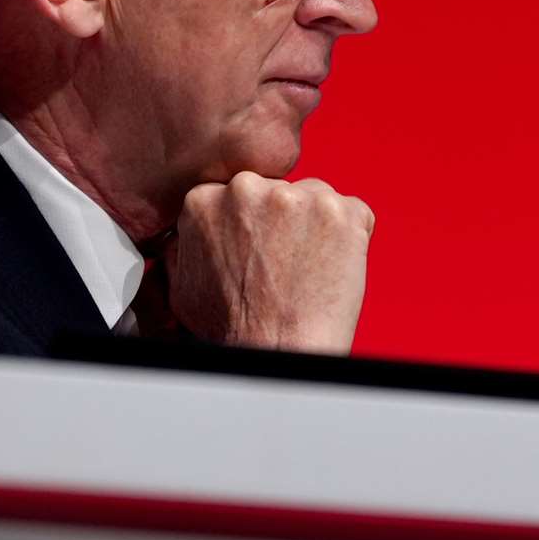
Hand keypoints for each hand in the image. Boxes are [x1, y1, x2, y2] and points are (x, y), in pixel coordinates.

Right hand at [163, 172, 374, 352]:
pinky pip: (354, 212)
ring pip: (314, 197)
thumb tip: (189, 230)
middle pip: (276, 190)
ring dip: (316, 225)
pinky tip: (332, 266)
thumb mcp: (183, 284)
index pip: (239, 194)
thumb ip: (186, 243)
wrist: (280, 350)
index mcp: (205, 199)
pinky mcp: (343, 212)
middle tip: (283, 263)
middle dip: (282, 220)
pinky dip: (351, 235)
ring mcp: (299, 197)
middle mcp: (249, 189)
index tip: (259, 247)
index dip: (253, 223)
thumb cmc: (235, 329)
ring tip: (308, 268)